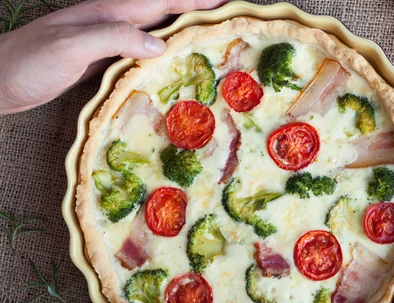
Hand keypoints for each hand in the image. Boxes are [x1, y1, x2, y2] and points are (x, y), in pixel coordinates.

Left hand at [0, 0, 226, 114]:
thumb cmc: (26, 62)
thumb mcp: (70, 47)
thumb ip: (114, 40)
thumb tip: (160, 45)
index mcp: (107, 13)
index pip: (160, 2)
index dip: (193, 1)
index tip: (225, 2)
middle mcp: (110, 23)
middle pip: (161, 13)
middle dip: (194, 12)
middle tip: (226, 19)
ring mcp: (105, 42)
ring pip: (153, 32)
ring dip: (181, 32)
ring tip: (207, 40)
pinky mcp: (99, 61)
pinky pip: (139, 53)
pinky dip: (160, 55)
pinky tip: (168, 65)